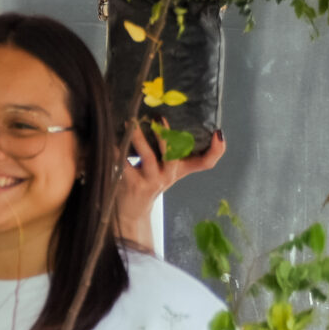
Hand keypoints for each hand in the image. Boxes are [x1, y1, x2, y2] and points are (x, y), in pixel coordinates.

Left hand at [115, 125, 224, 247]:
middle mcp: (168, 175)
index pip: (206, 162)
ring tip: (130, 123)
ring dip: (139, 139)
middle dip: (166, 136)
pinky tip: (109, 139)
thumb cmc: (150, 182)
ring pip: (148, 158)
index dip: (216, 150)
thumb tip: (166, 119)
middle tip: (158, 118)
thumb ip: (173, 149)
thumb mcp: (168, 168)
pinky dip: (116, 151)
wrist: (132, 211)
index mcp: (180, 169)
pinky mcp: (131, 185)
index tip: (218, 134)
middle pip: (174, 155)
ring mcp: (150, 181)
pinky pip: (124, 164)